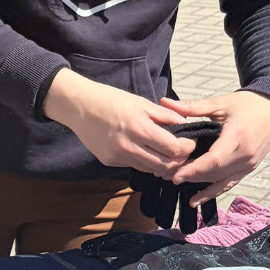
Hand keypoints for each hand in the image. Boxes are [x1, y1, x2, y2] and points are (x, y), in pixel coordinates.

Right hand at [43, 68, 198, 177]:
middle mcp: (129, 146)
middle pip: (164, 166)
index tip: (190, 142)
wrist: (79, 106)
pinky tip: (145, 151)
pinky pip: (134, 166)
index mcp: (139, 128)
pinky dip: (145, 162)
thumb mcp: (140, 102)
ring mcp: (118, 156)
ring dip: (163, 164)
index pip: (173, 148)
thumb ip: (164, 115)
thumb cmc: (111, 99)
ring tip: (168, 154)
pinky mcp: (109, 162)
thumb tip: (186, 124)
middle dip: (178, 161)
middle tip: (184, 153)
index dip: (186, 148)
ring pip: (150, 169)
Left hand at [158, 90, 269, 206]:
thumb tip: (165, 103)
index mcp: (237, 136)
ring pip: (219, 181)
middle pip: (213, 173)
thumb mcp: (221, 102)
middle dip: (189, 176)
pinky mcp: (249, 169)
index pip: (214, 159)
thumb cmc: (247, 104)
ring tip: (174, 182)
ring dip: (197, 185)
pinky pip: (228, 184)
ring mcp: (248, 164)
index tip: (175, 175)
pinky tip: (195, 200)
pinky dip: (212, 192)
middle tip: (164, 174)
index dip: (194, 169)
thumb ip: (193, 107)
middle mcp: (244, 155)